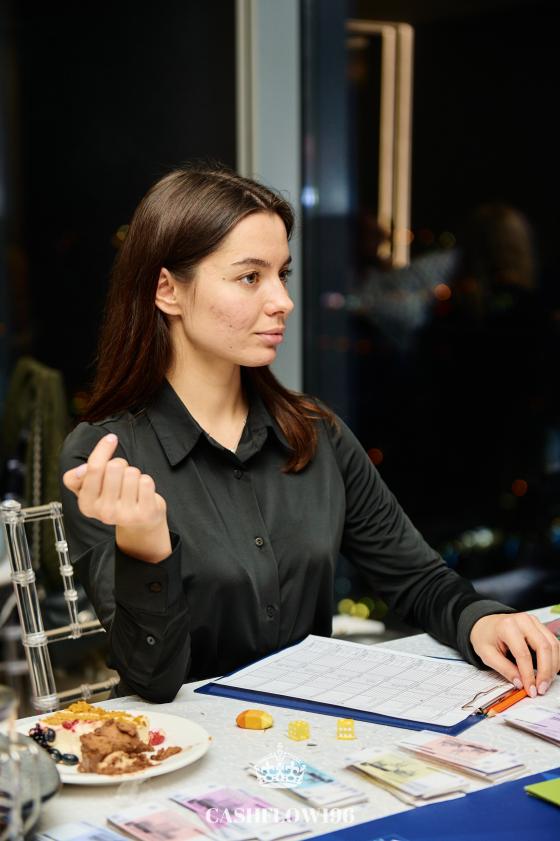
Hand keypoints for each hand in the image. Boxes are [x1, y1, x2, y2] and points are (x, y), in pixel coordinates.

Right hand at [63, 433, 170, 562]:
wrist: (138, 523)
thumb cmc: (113, 498)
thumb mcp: (90, 490)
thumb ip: (77, 478)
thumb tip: (81, 470)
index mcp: (86, 503)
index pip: (93, 468)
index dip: (103, 449)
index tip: (111, 438)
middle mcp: (103, 512)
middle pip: (114, 467)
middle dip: (120, 465)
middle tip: (121, 477)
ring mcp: (124, 515)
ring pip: (132, 473)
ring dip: (134, 474)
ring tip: (132, 487)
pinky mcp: (144, 514)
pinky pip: (146, 482)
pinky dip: (146, 482)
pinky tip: (143, 493)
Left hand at [470, 612, 559, 696]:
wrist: (484, 623)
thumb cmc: (485, 636)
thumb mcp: (486, 654)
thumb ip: (504, 669)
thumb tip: (520, 683)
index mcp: (507, 626)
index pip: (523, 654)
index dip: (528, 675)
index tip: (530, 689)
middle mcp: (523, 620)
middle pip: (544, 647)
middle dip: (545, 672)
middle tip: (541, 688)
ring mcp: (533, 622)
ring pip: (553, 645)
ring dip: (553, 666)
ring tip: (545, 682)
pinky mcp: (540, 626)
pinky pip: (554, 643)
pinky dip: (555, 658)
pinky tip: (549, 670)